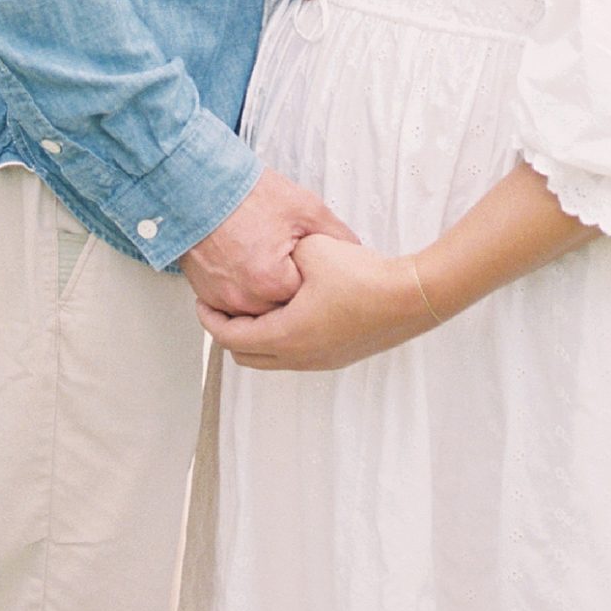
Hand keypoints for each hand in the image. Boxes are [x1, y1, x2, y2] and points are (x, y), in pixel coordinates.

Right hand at [179, 168, 358, 316]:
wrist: (202, 186)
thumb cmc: (246, 194)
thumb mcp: (305, 208)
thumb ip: (336, 234)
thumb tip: (355, 251)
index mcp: (271, 281)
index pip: (307, 303)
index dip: (315, 283)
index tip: (317, 272)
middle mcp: (244, 298)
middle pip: (282, 313)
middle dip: (292, 293)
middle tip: (293, 265)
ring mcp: (222, 300)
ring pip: (258, 314)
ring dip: (268, 298)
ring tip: (273, 266)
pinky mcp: (207, 295)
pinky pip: (234, 308)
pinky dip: (245, 295)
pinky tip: (252, 270)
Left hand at [197, 232, 432, 370]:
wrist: (409, 297)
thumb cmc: (362, 276)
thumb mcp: (312, 249)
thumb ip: (285, 251)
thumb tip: (272, 253)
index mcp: (286, 335)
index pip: (231, 337)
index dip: (211, 319)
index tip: (201, 302)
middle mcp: (299, 357)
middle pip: (246, 356)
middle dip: (229, 331)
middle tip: (223, 306)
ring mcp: (320, 361)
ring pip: (271, 357)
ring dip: (257, 335)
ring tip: (256, 303)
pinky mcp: (338, 356)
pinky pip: (294, 354)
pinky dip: (280, 336)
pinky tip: (292, 307)